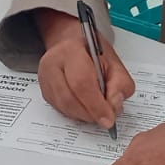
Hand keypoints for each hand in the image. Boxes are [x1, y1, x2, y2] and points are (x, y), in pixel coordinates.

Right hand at [36, 11, 133, 128]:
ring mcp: (45, 78)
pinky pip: (60, 109)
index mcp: (71, 51)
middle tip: (105, 119)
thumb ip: (120, 85)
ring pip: (63, 106)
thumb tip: (113, 106)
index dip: (96, 105)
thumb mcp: (115, 64)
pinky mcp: (44, 90)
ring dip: (83, 115)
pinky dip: (76, 114)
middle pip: (69, 98)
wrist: (75, 45)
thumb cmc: (94, 54)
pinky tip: (86, 108)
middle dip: (90, 113)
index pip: (81, 83)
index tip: (108, 118)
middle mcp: (53, 63)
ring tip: (97, 111)